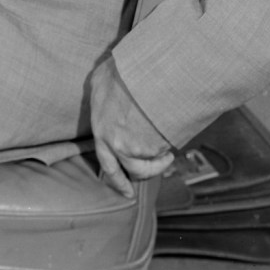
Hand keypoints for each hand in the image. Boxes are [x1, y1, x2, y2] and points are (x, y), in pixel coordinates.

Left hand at [87, 56, 173, 194]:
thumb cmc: (121, 74)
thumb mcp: (99, 83)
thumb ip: (100, 98)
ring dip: (162, 158)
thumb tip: (102, 98)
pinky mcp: (161, 144)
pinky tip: (171, 131)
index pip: (107, 166)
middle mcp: (119, 145)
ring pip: (154, 162)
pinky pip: (166, 151)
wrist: (147, 75)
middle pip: (137, 171)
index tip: (127, 194)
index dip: (118, 182)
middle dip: (148, 172)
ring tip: (167, 146)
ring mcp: (141, 147)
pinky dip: (170, 146)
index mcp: (102, 132)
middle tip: (159, 165)